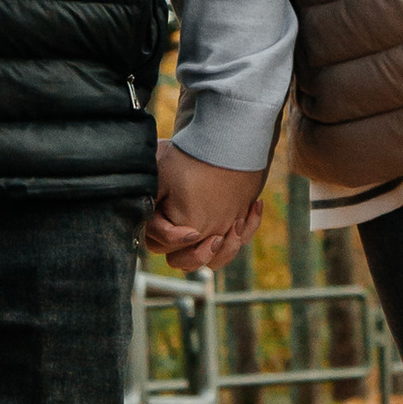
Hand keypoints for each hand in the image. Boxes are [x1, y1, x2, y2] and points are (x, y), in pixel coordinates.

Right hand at [145, 144, 265, 272]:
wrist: (215, 142)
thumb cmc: (184, 155)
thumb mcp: (163, 170)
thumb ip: (152, 196)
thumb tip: (148, 209)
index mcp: (161, 221)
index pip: (161, 244)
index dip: (175, 241)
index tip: (193, 232)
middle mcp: (182, 231)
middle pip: (185, 262)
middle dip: (200, 255)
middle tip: (216, 239)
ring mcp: (206, 232)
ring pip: (214, 260)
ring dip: (228, 249)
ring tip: (236, 225)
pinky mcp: (227, 226)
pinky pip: (237, 241)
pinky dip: (248, 227)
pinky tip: (254, 205)